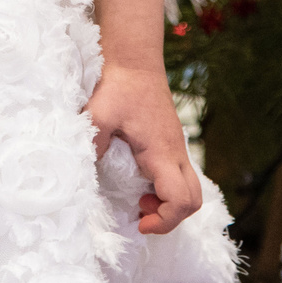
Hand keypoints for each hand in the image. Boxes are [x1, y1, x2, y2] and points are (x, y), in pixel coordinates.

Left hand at [88, 61, 203, 235]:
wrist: (135, 60)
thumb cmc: (119, 85)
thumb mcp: (99, 114)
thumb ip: (93, 143)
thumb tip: (87, 170)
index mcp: (162, 153)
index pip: (181, 200)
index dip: (165, 221)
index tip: (139, 222)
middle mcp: (176, 154)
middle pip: (194, 201)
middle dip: (169, 217)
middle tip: (140, 212)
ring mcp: (176, 149)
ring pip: (189, 189)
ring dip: (167, 203)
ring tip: (138, 199)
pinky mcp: (171, 144)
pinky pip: (179, 177)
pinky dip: (164, 190)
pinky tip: (139, 181)